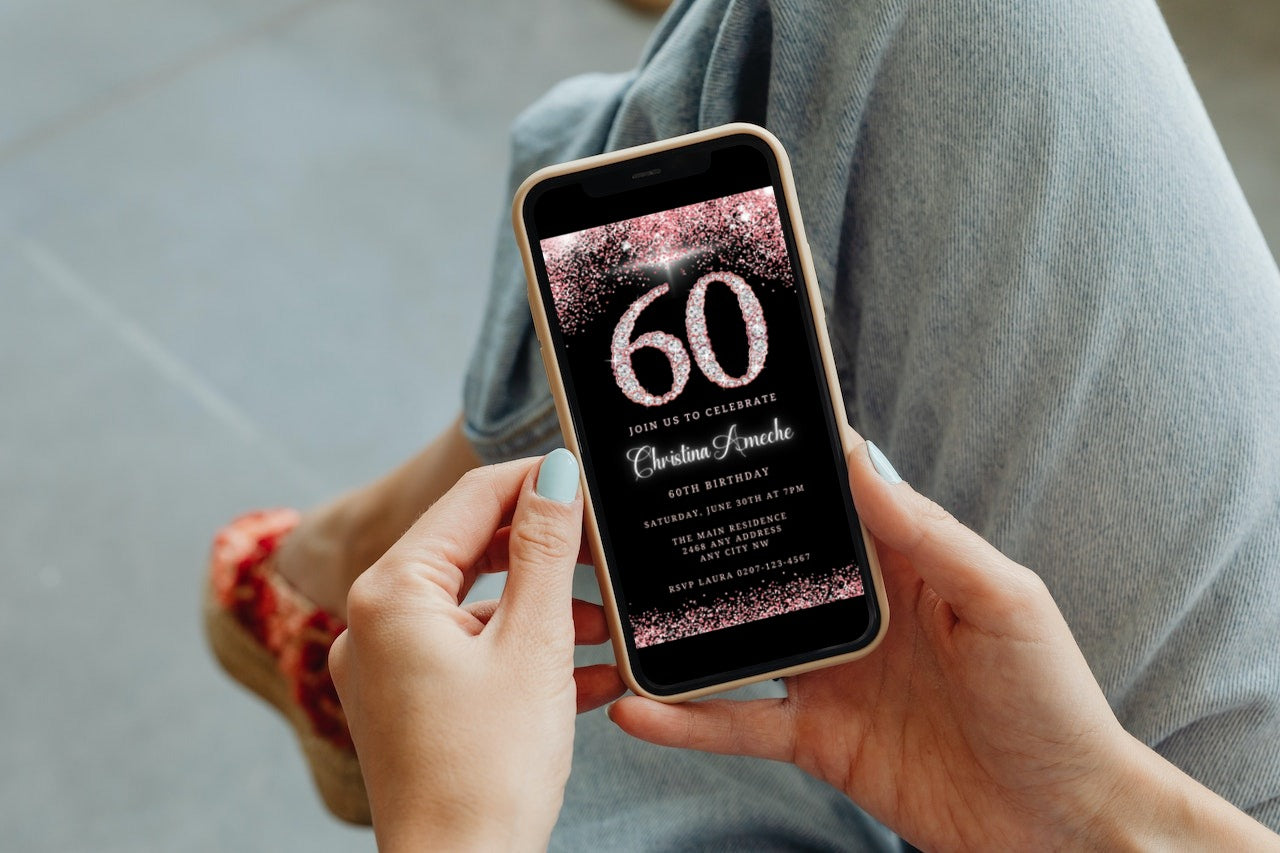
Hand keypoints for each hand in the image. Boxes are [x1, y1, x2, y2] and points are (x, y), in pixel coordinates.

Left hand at [329, 451, 624, 850]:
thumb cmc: (489, 769)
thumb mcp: (533, 642)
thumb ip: (546, 549)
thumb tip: (557, 472)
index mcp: (391, 593)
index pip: (470, 500)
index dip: (533, 479)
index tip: (586, 473)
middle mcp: (375, 622)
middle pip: (471, 551)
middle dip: (544, 553)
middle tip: (604, 552)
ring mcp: (388, 667)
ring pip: (477, 607)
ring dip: (544, 610)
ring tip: (603, 628)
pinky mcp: (409, 705)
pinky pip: (471, 655)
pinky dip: (523, 654)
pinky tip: (583, 674)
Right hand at [609, 433, 1278, 849]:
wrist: (1062, 823)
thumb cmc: (1052, 702)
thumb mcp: (1002, 601)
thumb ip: (929, 533)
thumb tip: (863, 459)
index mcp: (901, 563)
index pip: (828, 499)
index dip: (780, 465)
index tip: (720, 435)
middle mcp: (854, 611)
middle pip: (765, 565)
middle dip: (704, 542)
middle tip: (631, 518)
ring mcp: (830, 676)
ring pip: (735, 642)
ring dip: (677, 630)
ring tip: (611, 611)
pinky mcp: (817, 739)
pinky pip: (738, 723)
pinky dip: (686, 720)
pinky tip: (639, 708)